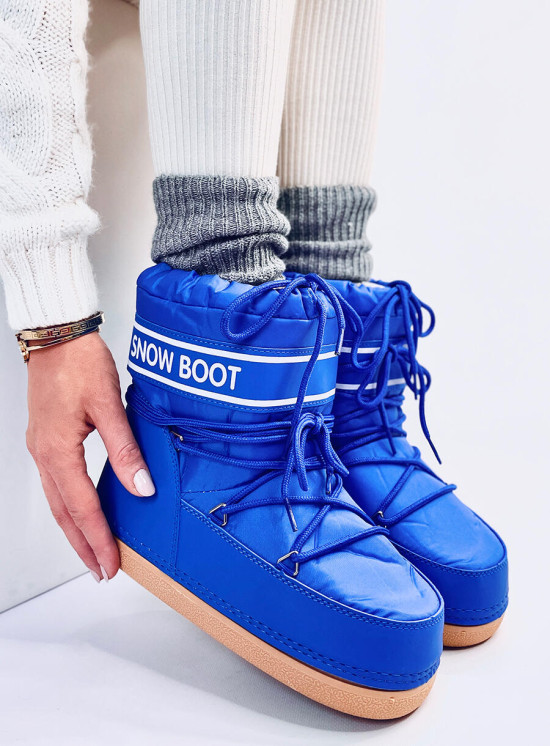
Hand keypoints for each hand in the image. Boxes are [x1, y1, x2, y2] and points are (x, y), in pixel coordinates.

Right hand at [25, 331, 154, 581]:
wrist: (57, 335)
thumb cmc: (79, 363)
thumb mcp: (108, 406)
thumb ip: (124, 451)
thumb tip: (141, 488)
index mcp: (57, 451)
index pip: (83, 508)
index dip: (98, 539)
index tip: (111, 564)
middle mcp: (44, 454)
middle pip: (64, 513)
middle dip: (83, 545)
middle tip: (100, 571)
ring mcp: (41, 447)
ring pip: (57, 500)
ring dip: (74, 528)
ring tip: (91, 550)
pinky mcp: (46, 439)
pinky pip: (56, 483)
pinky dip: (69, 505)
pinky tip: (81, 510)